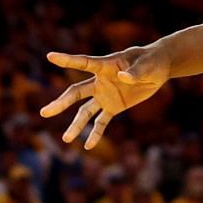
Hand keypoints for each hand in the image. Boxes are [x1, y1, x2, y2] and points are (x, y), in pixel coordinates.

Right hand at [40, 44, 172, 149]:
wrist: (158, 68)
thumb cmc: (150, 60)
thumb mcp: (146, 65)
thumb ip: (135, 72)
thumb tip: (125, 78)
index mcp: (106, 66)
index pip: (84, 63)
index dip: (67, 60)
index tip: (50, 56)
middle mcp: (100, 82)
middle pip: (76, 93)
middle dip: (61, 103)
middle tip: (44, 113)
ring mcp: (105, 95)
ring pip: (85, 111)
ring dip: (76, 124)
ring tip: (66, 139)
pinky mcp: (114, 106)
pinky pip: (102, 122)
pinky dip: (96, 133)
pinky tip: (88, 146)